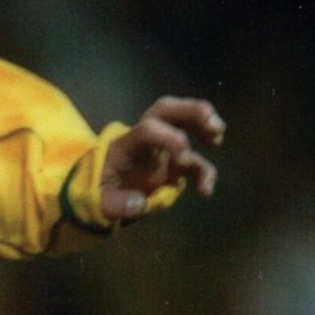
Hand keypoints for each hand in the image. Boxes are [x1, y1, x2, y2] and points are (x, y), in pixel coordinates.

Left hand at [101, 96, 224, 220]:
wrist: (100, 195)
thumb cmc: (97, 191)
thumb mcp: (96, 200)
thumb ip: (114, 203)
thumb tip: (139, 204)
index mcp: (125, 144)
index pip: (147, 129)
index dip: (168, 137)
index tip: (183, 158)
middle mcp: (145, 141)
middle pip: (166, 110)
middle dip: (191, 110)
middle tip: (212, 122)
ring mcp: (161, 150)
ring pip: (183, 123)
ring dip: (204, 124)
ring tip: (218, 136)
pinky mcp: (173, 166)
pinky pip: (194, 163)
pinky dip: (204, 173)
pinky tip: (205, 191)